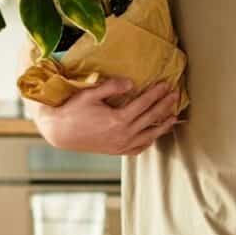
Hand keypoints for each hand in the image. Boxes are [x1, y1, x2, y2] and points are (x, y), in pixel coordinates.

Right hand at [38, 77, 180, 155]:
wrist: (59, 133)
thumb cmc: (72, 111)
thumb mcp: (91, 94)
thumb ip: (112, 87)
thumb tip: (131, 83)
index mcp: (118, 119)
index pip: (144, 103)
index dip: (157, 92)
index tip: (167, 84)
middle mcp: (123, 135)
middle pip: (151, 118)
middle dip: (165, 105)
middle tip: (176, 95)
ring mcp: (120, 145)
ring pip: (149, 135)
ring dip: (163, 125)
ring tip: (174, 116)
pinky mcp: (116, 151)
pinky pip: (138, 148)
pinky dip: (149, 141)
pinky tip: (154, 135)